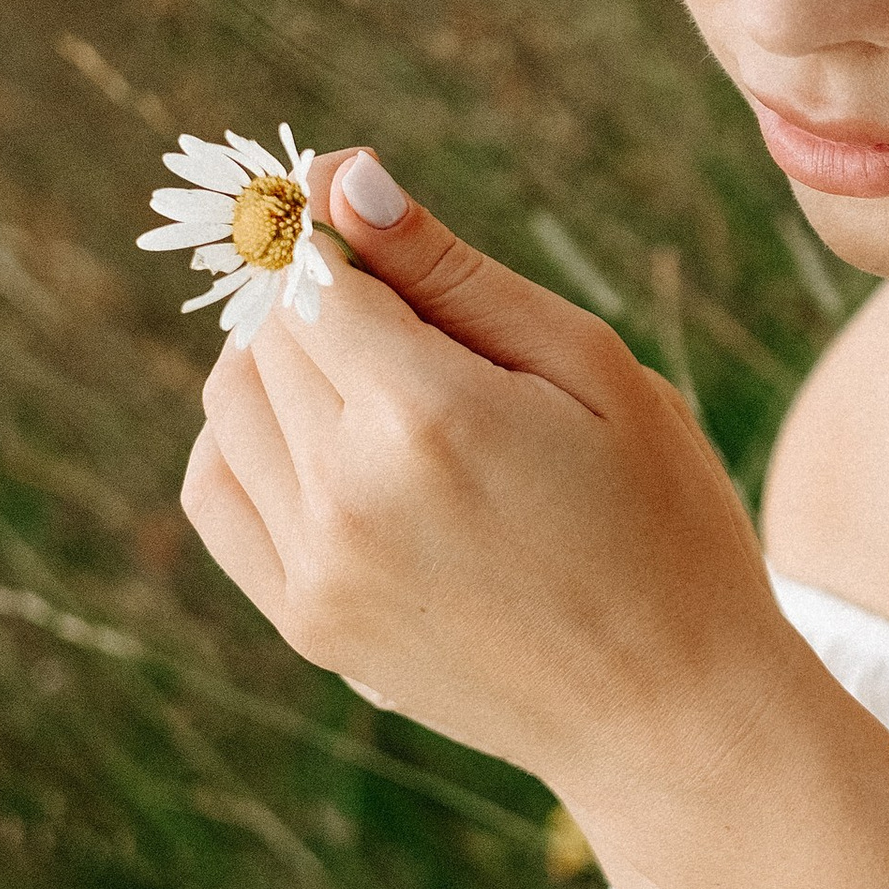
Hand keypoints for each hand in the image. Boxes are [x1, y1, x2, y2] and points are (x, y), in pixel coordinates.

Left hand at [181, 150, 788, 799]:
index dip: (349, 238)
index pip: (318, 274)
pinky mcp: (306, 622)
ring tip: (387, 386)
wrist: (672, 711)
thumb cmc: (664, 522)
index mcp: (431, 419)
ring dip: (286, 366)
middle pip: (270, 334)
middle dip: (331, 303)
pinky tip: (330, 444)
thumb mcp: (593, 370)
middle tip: (427, 329)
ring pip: (230, 402)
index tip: (387, 235)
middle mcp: (350, 498)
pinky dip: (250, 442)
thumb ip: (455, 272)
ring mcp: (317, 572)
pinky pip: (216, 492)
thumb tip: (339, 176)